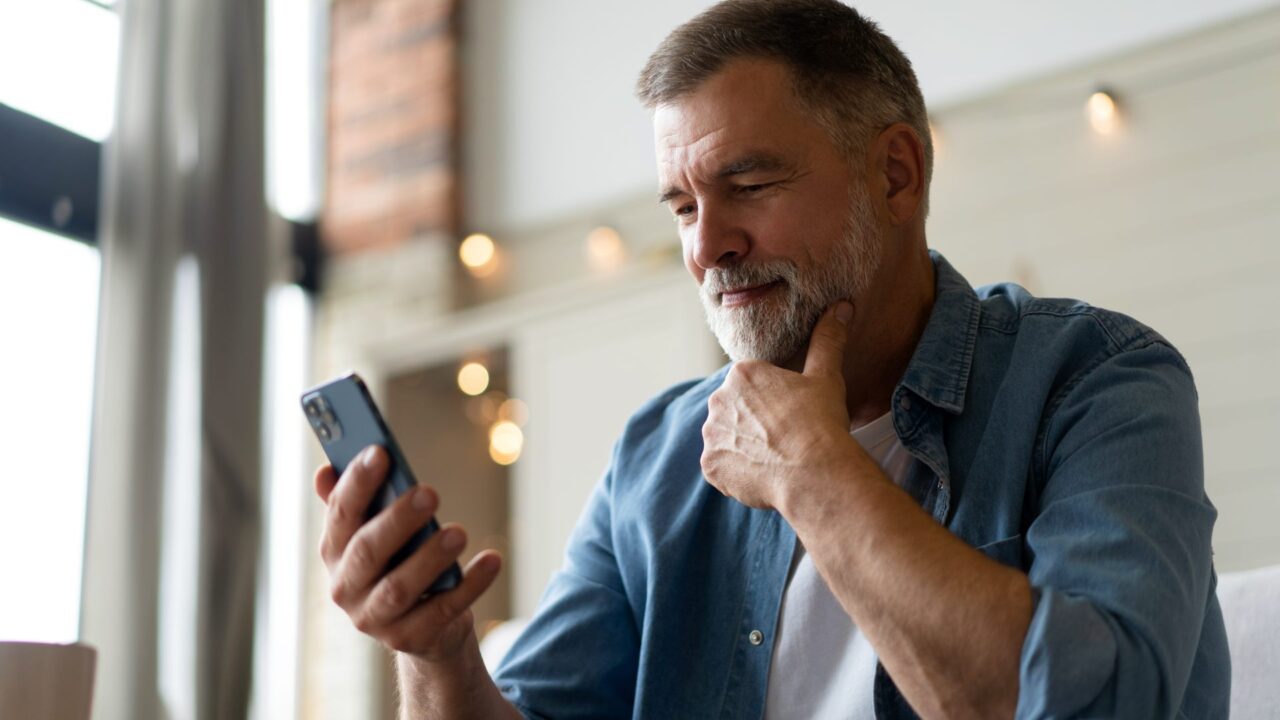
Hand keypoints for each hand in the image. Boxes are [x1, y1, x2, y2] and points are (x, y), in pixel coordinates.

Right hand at [314, 445, 502, 663]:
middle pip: (368, 552)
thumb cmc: (397, 563)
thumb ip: (353, 503)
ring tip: (459, 532)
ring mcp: (375, 618)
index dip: (357, 482)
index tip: (380, 452)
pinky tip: (492, 560)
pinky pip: (442, 611)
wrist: (422, 627)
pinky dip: (469, 586)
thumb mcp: (374, 533)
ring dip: (430, 558)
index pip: (340, 514)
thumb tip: (325, 469)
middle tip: (430, 492)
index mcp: (334, 552)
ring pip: (399, 588)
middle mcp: (346, 587)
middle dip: (398, 520)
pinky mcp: (410, 639)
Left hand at [701, 301, 860, 510]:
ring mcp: (711, 434)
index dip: (773, 401)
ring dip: (743, 446)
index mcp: (742, 373)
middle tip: (784, 438)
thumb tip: (841, 306)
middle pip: (736, 410)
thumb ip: (827, 340)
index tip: (791, 415)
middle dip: (754, 422)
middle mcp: (718, 399)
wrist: (813, 473)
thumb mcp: (826, 376)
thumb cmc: (821, 421)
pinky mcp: (710, 466)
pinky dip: (736, 472)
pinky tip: (762, 474)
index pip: (752, 385)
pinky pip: (721, 467)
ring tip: (775, 457)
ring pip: (727, 438)